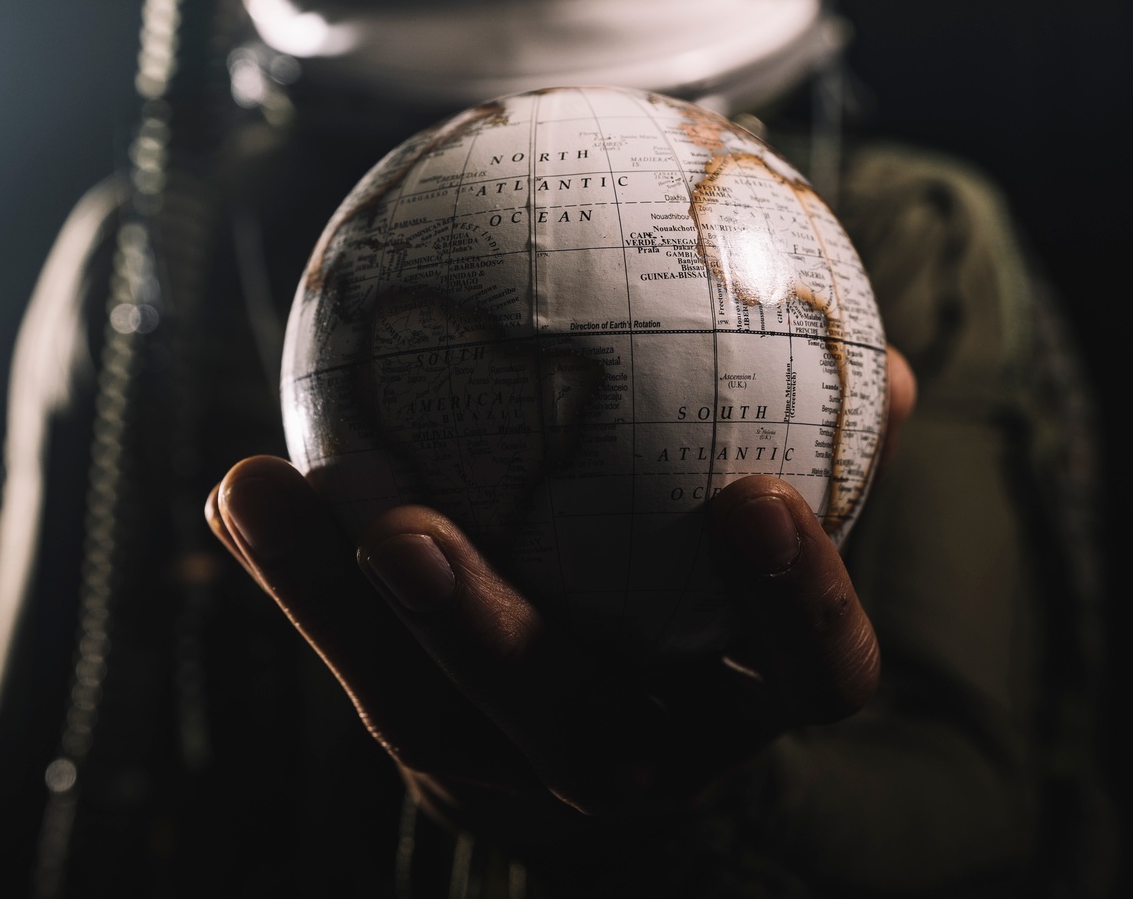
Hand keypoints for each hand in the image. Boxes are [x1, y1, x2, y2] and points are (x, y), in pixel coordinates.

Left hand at [205, 347, 916, 859]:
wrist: (667, 747)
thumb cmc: (740, 607)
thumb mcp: (793, 542)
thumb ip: (837, 463)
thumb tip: (886, 360)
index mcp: (754, 707)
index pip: (806, 675)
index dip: (789, 601)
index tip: (752, 496)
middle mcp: (643, 764)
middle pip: (571, 734)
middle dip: (485, 641)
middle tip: (403, 538)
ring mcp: (526, 773)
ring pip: (425, 716)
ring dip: (332, 607)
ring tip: (263, 490)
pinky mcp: (443, 752)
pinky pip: (364, 672)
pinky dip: (299, 585)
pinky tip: (246, 488)